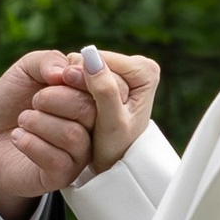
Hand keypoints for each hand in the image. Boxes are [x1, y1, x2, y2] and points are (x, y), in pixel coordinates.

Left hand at [0, 51, 95, 218]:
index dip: (84, 76)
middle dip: (56, 98)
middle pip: (90, 110)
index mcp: (91, 98)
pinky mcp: (63, 176)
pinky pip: (56, 160)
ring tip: (23, 120)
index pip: (109, 86)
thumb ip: (47, 61)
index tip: (59, 75)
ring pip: (72, 135)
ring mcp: (80, 154)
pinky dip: (31, 143)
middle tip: (35, 100)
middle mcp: (93, 127)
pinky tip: (18, 137)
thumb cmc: (15, 102)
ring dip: (39, 122)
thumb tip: (64, 72)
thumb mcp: (26, 71)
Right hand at [82, 50, 160, 174]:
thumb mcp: (112, 123)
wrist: (116, 162)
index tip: (88, 107)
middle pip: (92, 63)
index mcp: (145, 71)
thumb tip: (90, 58)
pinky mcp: (109, 76)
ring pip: (83, 68)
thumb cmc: (116, 148)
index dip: (85, 81)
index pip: (100, 61)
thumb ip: (104, 90)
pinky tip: (79, 108)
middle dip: (81, 85)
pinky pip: (81, 75)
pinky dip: (75, 90)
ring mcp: (124, 71)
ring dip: (75, 88)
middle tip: (86, 114)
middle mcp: (138, 66)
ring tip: (82, 112)